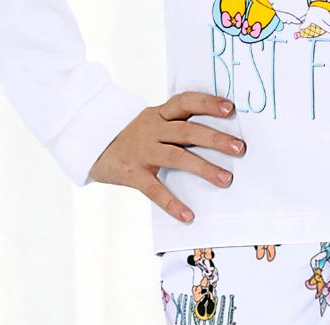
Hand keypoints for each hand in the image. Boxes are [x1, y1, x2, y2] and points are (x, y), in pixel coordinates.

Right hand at [88, 92, 246, 222]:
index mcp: (158, 115)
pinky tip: (188, 216)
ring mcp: (142, 150)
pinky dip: (172, 203)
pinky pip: (154, 189)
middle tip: (240, 148)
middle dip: (215, 138)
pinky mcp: (131, 172)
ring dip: (203, 168)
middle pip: (187, 130)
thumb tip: (216, 140)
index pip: (185, 102)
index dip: (207, 103)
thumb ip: (176, 129)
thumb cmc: (131, 139)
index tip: (230, 109)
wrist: (89, 146)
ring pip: (176, 156)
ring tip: (226, 179)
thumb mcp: (151, 125)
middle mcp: (151, 129)